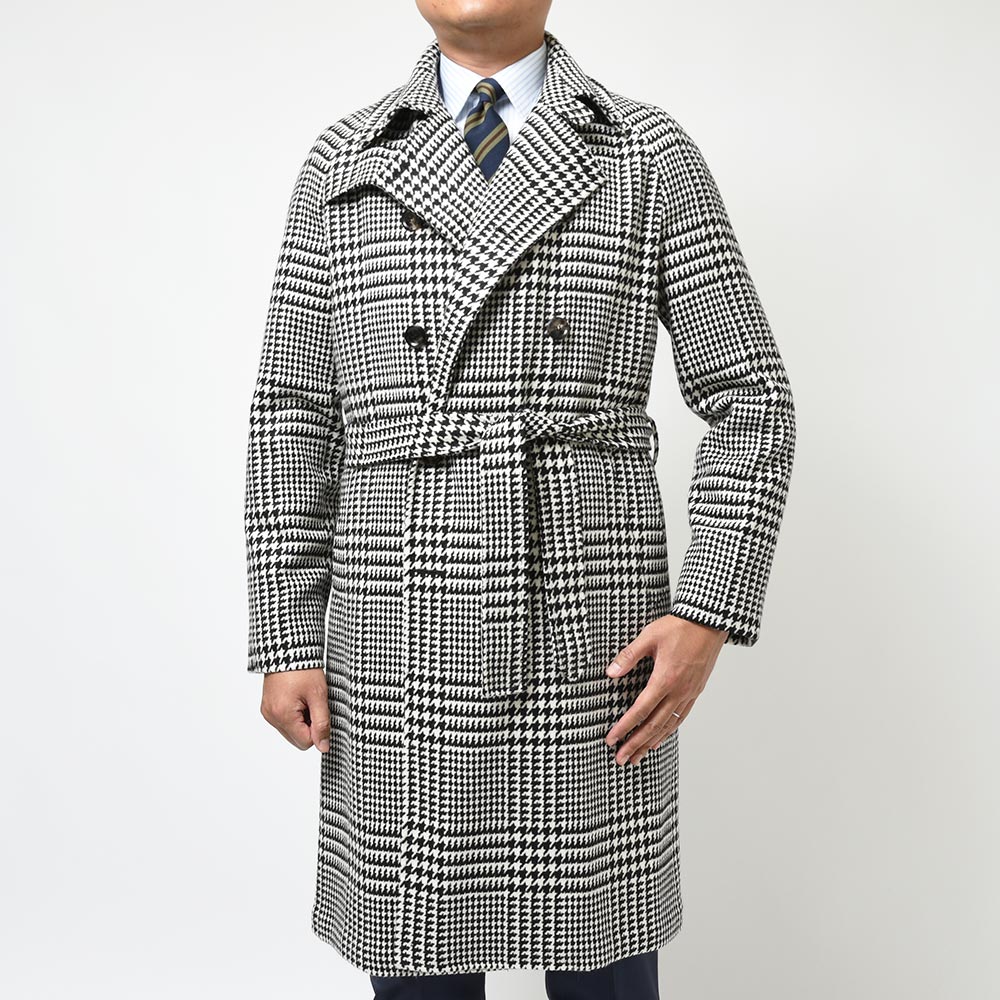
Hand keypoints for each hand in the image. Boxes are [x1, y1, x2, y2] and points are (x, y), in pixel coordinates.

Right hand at [260, 668, 330, 751]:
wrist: (288, 649)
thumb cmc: (303, 669)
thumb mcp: (319, 695)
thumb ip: (322, 723)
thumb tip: (323, 747)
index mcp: (282, 715)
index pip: (305, 742)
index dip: (318, 729)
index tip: (320, 710)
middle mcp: (271, 717)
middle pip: (297, 739)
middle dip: (309, 725)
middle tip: (313, 704)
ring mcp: (267, 713)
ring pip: (291, 731)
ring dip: (302, 720)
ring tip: (305, 699)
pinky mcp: (267, 708)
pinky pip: (284, 721)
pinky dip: (293, 714)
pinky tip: (297, 698)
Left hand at [604, 614, 727, 764]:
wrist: (709, 622)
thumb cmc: (679, 627)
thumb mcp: (649, 636)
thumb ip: (629, 656)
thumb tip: (611, 673)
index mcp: (665, 679)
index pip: (640, 710)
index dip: (624, 727)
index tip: (611, 739)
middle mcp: (678, 691)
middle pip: (654, 725)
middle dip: (636, 744)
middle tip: (621, 760)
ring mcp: (689, 693)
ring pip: (668, 725)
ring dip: (651, 743)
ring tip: (638, 757)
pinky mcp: (696, 691)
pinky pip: (681, 717)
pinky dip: (668, 731)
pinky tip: (660, 738)